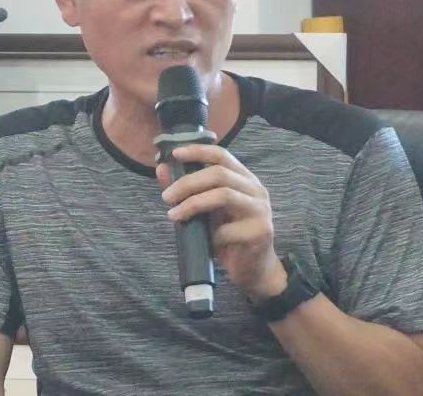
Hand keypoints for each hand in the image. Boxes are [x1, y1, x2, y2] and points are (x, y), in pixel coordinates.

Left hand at [157, 144, 287, 300]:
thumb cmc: (229, 238)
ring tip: (174, 215)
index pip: (222, 155)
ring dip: (193, 204)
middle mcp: (256, 190)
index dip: (198, 151)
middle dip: (188, 183)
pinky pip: (226, 229)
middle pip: (219, 173)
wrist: (254, 271)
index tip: (175, 154)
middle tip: (166, 196)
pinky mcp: (260, 232)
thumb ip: (187, 191)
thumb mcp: (207, 212)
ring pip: (223, 195)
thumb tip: (161, 170)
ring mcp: (260, 210)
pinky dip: (209, 235)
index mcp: (245, 180)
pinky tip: (203, 242)